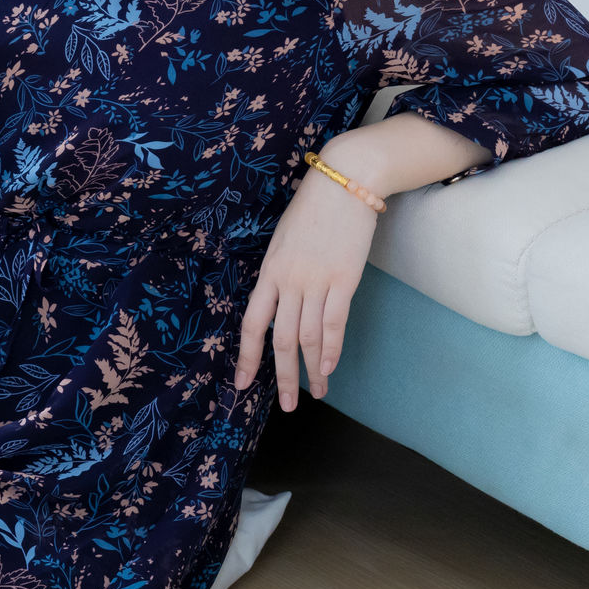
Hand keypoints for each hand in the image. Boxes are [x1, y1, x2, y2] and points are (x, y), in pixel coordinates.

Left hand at [233, 170, 378, 411]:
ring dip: (313, 370)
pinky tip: (329, 368)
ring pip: (309, 337)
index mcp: (269, 271)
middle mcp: (289, 280)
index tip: (242, 384)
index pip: (252, 324)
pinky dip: (332, 349)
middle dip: (283, 376)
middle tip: (286, 406)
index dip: (248, 357)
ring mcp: (317, 281)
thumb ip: (279, 273)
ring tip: (317, 394)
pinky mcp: (344, 279)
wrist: (346, 182)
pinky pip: (334, 323)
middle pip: (281, 340)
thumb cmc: (312, 209)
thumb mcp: (283, 240)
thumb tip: (282, 303)